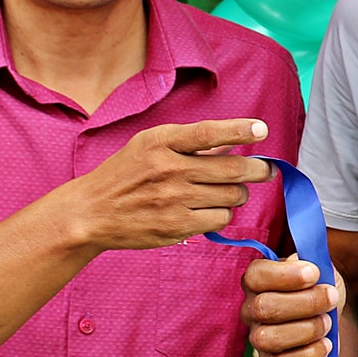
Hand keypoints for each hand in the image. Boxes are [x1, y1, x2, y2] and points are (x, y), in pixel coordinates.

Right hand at [61, 119, 273, 250]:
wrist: (91, 212)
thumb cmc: (125, 174)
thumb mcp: (149, 145)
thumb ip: (189, 143)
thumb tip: (230, 144)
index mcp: (161, 142)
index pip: (209, 133)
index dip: (239, 131)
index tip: (261, 130)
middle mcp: (169, 169)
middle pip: (233, 169)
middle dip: (258, 170)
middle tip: (265, 170)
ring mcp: (173, 200)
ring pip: (233, 196)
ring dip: (238, 194)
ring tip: (226, 192)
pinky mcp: (176, 226)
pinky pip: (220, 219)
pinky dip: (223, 214)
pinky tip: (209, 210)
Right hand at [244, 254, 342, 356]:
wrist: (333, 325)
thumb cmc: (322, 292)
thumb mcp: (323, 271)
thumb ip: (313, 261)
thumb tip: (302, 263)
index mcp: (260, 281)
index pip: (256, 274)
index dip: (285, 274)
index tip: (314, 274)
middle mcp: (252, 309)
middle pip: (264, 307)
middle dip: (305, 303)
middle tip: (331, 299)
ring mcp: (258, 338)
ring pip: (268, 338)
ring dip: (307, 330)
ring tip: (328, 323)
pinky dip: (308, 355)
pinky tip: (325, 344)